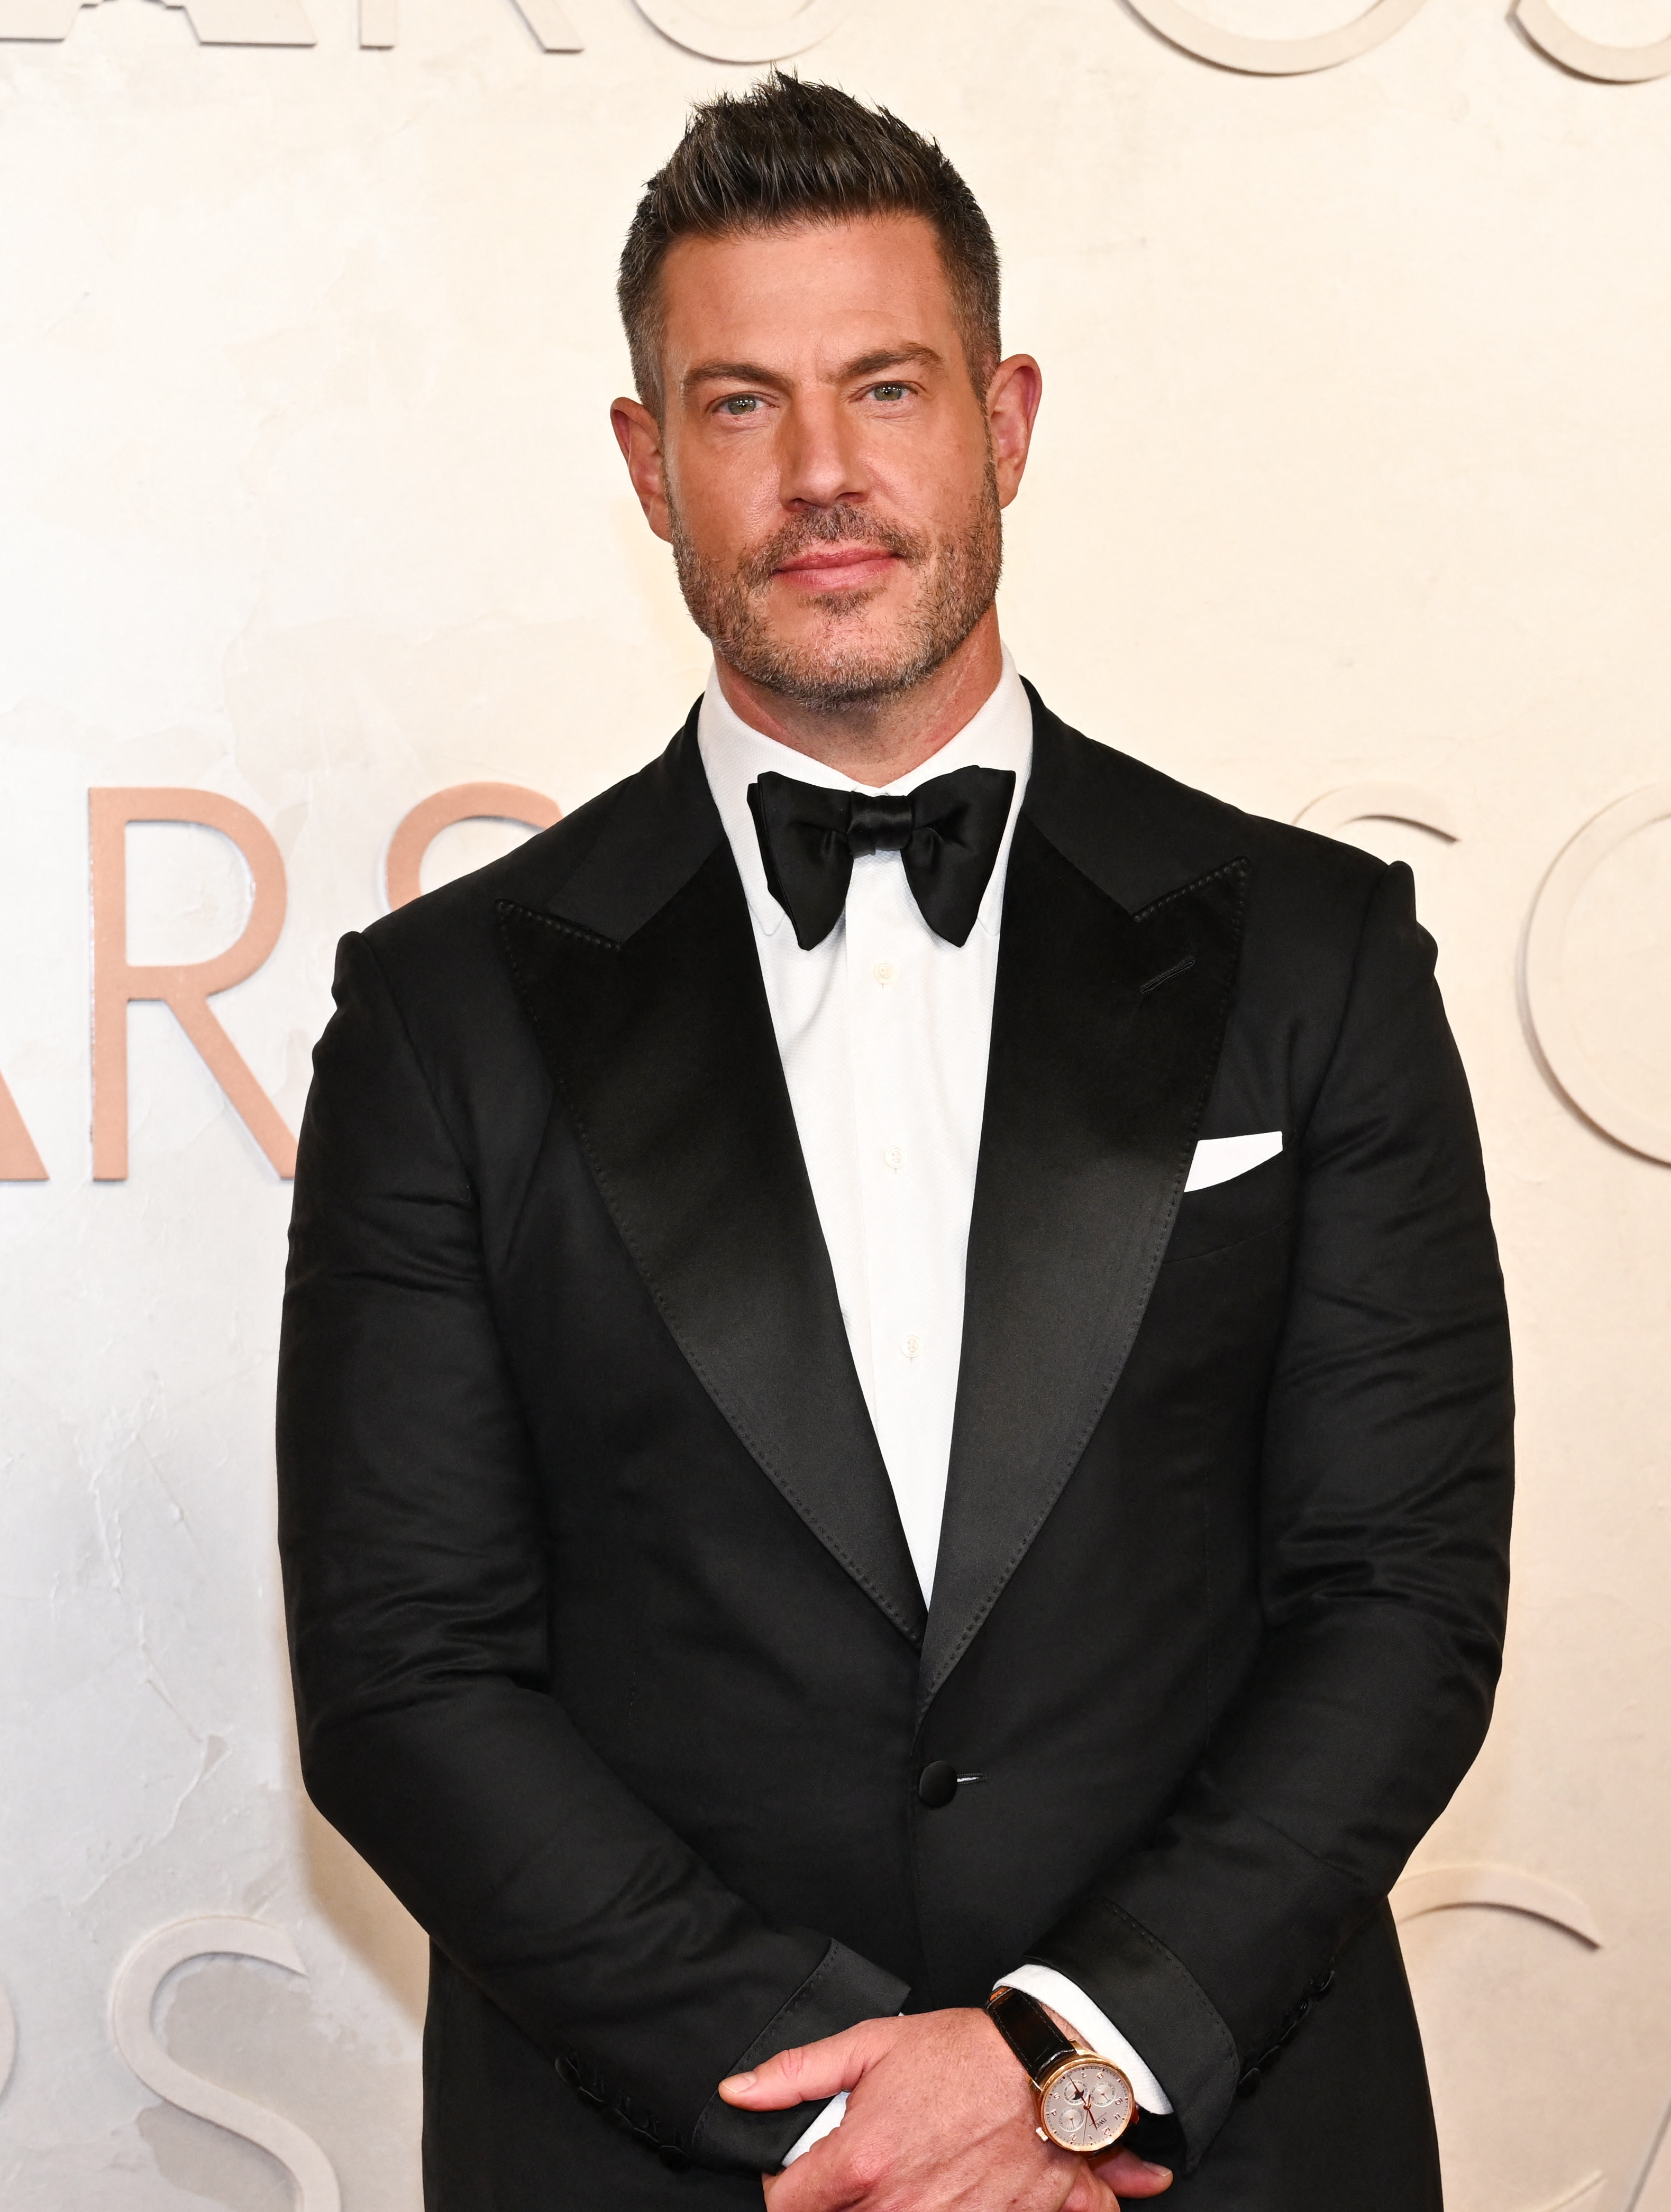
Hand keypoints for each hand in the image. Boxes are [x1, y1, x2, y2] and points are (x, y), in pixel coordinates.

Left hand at [718, 2008, 1174, 2210]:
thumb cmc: (961, 2054)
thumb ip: (797, 2073)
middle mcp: (898, 2207)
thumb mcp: (871, 2044)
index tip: (798, 2172)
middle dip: (839, 2198)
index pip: (786, 2208)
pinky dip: (937, 2209)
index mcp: (861, 2162)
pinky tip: (943, 2185)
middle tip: (861, 2165)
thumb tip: (738, 2092)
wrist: (1044, 2071)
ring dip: (885, 2205)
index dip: (782, 2188)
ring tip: (905, 2171)